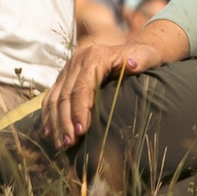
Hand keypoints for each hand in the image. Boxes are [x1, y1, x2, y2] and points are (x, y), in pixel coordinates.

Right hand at [41, 19, 186, 146]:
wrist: (133, 51)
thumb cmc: (142, 58)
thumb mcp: (147, 56)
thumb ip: (142, 60)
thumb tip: (132, 64)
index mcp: (96, 55)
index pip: (82, 87)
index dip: (79, 109)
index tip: (81, 131)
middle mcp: (78, 60)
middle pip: (66, 95)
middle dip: (66, 121)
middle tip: (69, 144)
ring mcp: (68, 68)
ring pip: (55, 98)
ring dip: (56, 122)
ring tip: (61, 144)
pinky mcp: (63, 77)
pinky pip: (51, 97)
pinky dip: (48, 115)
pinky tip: (49, 133)